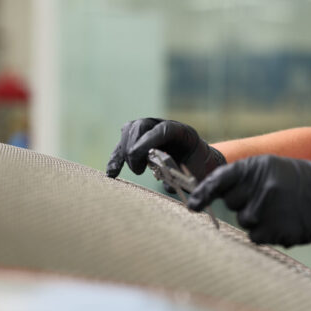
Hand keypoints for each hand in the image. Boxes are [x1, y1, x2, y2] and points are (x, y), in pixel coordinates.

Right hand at [106, 118, 225, 179]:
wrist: (199, 165)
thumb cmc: (198, 171)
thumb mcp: (197, 174)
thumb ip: (183, 177)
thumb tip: (167, 184)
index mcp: (183, 132)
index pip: (162, 129)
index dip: (147, 141)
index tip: (137, 156)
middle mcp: (164, 125)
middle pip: (141, 126)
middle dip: (134, 147)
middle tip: (137, 170)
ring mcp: (150, 130)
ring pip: (129, 131)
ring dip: (123, 150)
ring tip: (126, 171)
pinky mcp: (139, 140)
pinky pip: (123, 144)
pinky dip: (116, 158)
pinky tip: (112, 173)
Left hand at [187, 156, 310, 247]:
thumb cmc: (299, 182)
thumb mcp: (273, 167)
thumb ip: (245, 175)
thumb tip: (212, 188)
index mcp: (257, 167)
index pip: (220, 180)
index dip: (203, 194)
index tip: (192, 205)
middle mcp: (259, 188)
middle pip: (231, 202)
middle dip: (243, 201)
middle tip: (267, 197)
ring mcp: (266, 211)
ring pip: (244, 220)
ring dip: (257, 218)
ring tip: (280, 209)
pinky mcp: (273, 231)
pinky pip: (255, 236)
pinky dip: (266, 232)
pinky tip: (283, 222)